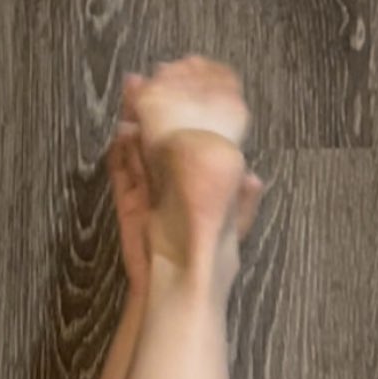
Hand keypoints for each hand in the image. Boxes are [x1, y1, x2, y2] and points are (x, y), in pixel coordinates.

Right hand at [107, 72, 265, 300]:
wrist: (177, 297)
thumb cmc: (208, 267)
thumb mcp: (233, 232)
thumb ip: (243, 205)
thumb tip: (256, 179)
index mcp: (198, 194)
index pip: (192, 151)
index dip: (189, 124)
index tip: (188, 96)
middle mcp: (174, 193)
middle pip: (164, 146)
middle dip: (159, 116)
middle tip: (154, 81)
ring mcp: (151, 200)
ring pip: (141, 155)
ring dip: (136, 125)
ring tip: (134, 92)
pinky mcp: (131, 210)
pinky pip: (124, 178)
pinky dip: (120, 155)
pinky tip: (121, 132)